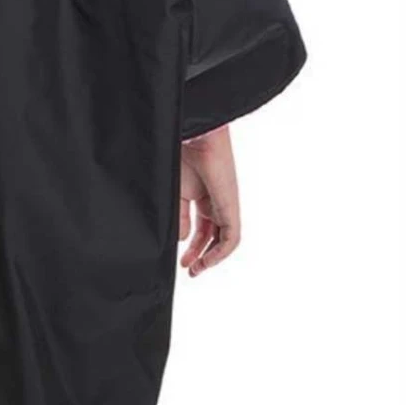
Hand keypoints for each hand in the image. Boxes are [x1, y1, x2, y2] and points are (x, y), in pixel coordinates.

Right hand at [178, 125, 239, 276]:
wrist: (192, 134)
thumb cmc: (180, 152)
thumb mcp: (174, 192)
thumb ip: (178, 216)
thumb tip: (182, 238)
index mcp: (198, 193)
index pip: (198, 226)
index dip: (191, 246)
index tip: (180, 261)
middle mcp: (213, 200)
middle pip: (211, 235)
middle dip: (200, 255)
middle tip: (189, 270)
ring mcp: (224, 203)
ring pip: (223, 239)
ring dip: (210, 257)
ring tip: (196, 269)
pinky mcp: (230, 205)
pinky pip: (232, 236)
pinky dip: (221, 252)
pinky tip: (206, 261)